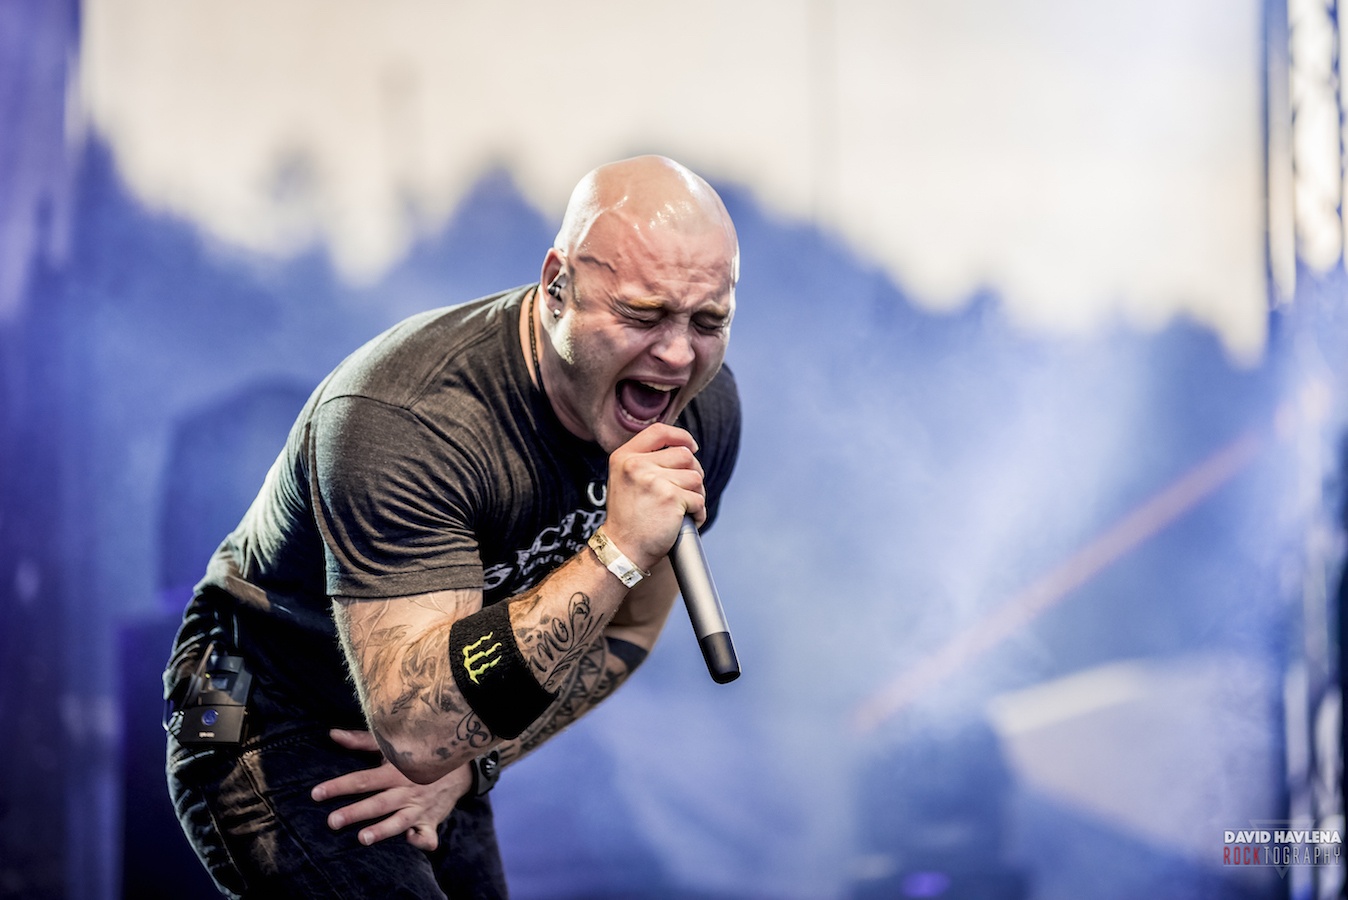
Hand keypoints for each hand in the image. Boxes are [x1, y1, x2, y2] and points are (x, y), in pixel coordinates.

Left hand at [311, 728, 472, 850]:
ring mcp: (419, 807)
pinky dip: (421, 840)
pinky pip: (428, 834)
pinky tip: (410, 841)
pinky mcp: (431, 821)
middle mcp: (406, 790)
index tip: (316, 794)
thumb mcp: (391, 746)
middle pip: (377, 803)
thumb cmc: (418, 755)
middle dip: (355, 812)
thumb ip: (361, 741)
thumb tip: (332, 734)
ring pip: (399, 820)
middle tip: (332, 822)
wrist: (458, 765)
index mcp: (393, 771)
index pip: (362, 779)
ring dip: (383, 830)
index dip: (339, 786)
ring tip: (363, 838)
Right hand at [604, 423, 706, 570]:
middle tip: (685, 492)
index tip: (692, 447)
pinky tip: (686, 521)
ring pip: (696, 478)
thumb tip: (683, 449)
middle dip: (692, 474)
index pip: (659, 431)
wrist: (622, 549)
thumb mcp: (625, 480)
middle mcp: (637, 465)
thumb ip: (645, 461)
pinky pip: (699, 500)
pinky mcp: (671, 498)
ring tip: (682, 510)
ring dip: (696, 495)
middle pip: (685, 455)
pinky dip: (698, 513)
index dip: (681, 436)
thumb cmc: (628, 518)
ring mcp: (654, 480)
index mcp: (625, 457)